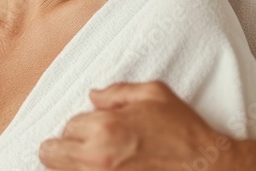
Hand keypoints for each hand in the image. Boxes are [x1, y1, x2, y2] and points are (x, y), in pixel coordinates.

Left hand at [39, 81, 233, 170]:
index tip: (93, 128)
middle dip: (63, 147)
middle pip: (50, 154)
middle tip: (82, 147)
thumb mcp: (154, 94)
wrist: (206, 167)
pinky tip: (100, 168)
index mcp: (106, 127)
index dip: (80, 126)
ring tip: (89, 160)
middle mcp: (97, 158)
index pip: (67, 126)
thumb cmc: (183, 131)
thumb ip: (117, 92)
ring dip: (70, 165)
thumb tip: (92, 96)